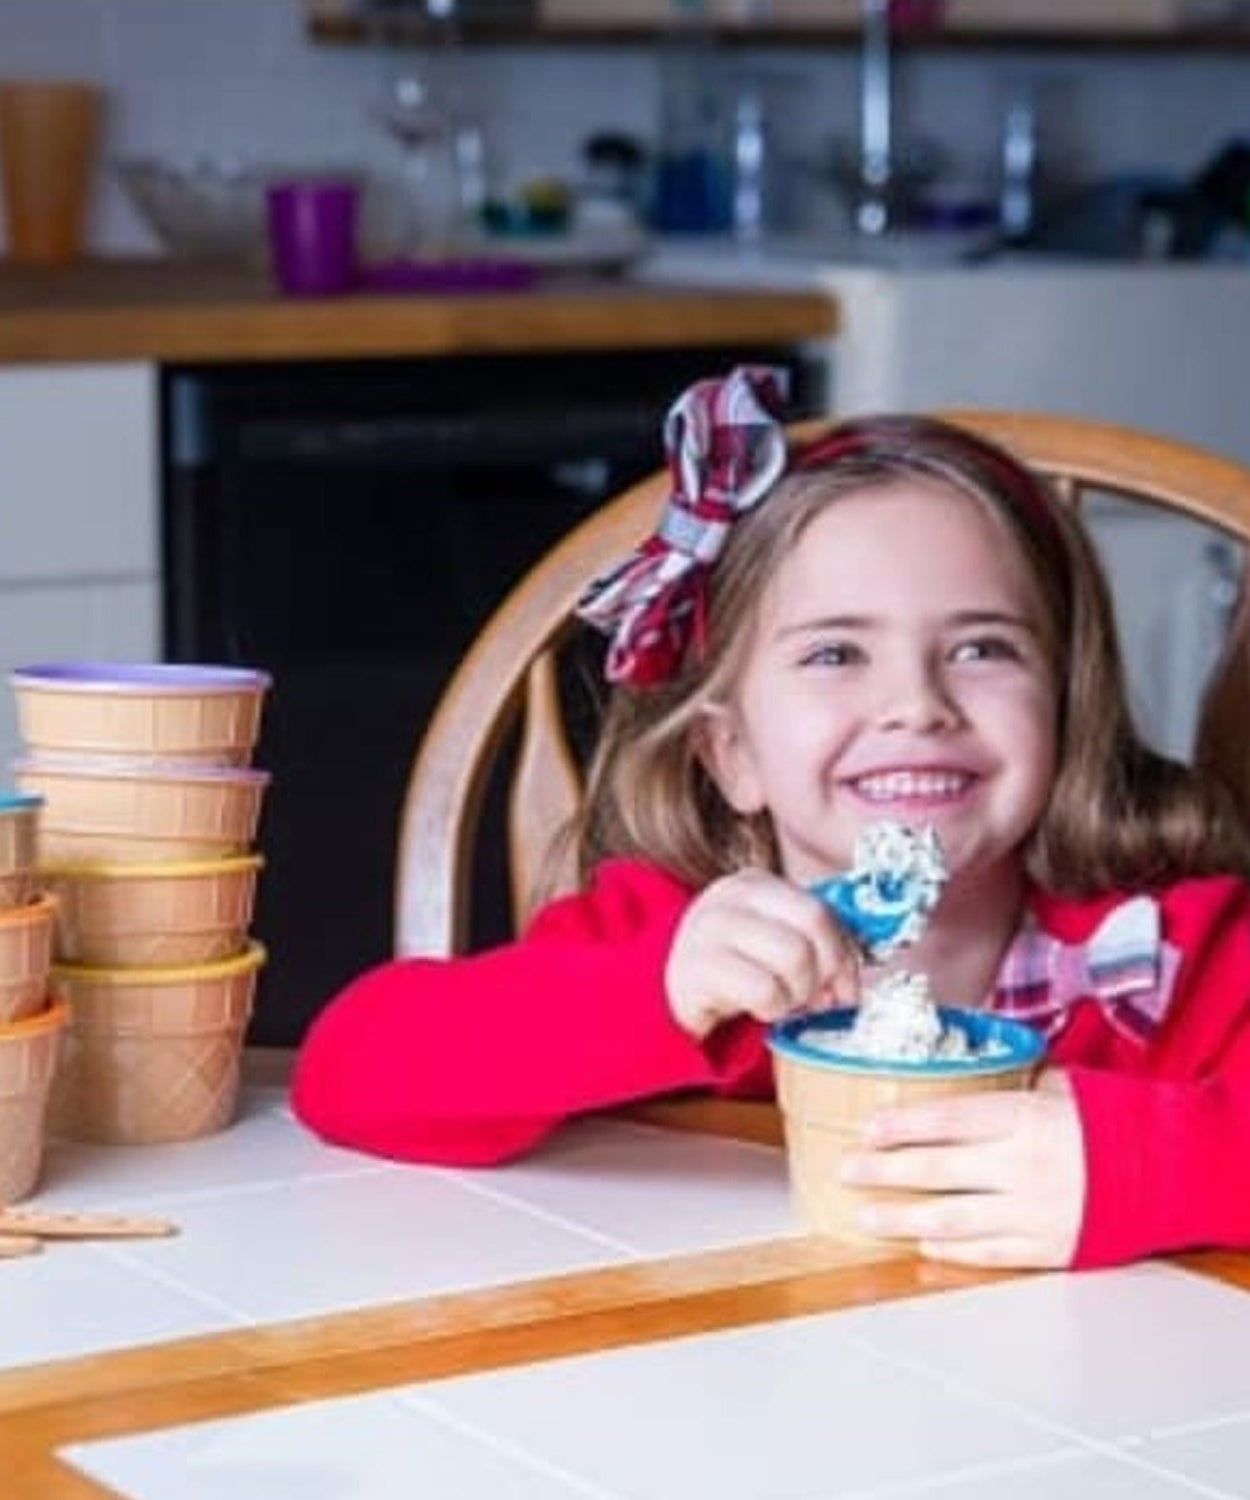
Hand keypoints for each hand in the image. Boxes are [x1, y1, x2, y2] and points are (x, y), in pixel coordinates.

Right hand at [666, 868, 860, 1039]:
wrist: (664, 992)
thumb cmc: (730, 970)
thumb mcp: (768, 942)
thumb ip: (809, 945)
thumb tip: (849, 982)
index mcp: (755, 884)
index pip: (820, 909)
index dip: (843, 953)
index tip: (844, 986)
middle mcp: (732, 896)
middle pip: (813, 924)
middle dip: (825, 970)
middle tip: (816, 998)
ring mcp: (711, 928)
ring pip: (794, 956)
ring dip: (799, 992)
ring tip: (783, 1001)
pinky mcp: (699, 967)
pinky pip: (765, 990)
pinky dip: (772, 1008)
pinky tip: (758, 1008)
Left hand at [840, 1069, 1084, 1268]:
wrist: (1165, 1170)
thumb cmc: (1104, 1122)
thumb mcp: (1056, 1090)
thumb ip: (1004, 1091)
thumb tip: (950, 1078)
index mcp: (1023, 1120)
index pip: (946, 1121)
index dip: (901, 1126)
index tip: (866, 1128)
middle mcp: (1022, 1168)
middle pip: (936, 1171)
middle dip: (883, 1171)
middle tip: (845, 1170)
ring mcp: (1032, 1213)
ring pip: (951, 1219)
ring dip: (900, 1217)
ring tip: (863, 1216)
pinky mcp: (1046, 1248)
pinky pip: (986, 1252)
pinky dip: (949, 1248)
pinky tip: (919, 1239)